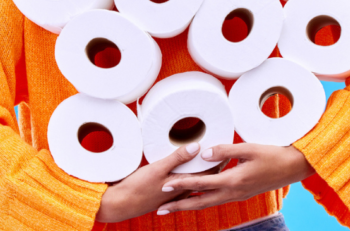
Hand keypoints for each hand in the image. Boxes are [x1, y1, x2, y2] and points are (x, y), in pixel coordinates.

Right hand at [96, 142, 219, 222]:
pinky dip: (193, 175)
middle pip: (206, 176)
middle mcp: (184, 190)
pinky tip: (192, 169)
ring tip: (211, 156)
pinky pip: (187, 182)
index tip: (227, 146)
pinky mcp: (168, 193)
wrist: (122, 204)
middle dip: (216, 163)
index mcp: (184, 184)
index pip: (210, 170)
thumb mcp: (157, 169)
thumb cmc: (138, 187)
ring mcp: (176, 192)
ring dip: (205, 169)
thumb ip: (177, 158)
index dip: (219, 158)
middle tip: (224, 148)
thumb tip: (197, 147)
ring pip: (197, 180)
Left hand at [155, 143, 314, 214]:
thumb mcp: (248, 148)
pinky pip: (217, 200)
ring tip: (173, 206)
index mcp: (233, 181)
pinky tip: (197, 198)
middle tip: (160, 209)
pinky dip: (203, 200)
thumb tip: (203, 153)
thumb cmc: (273, 155)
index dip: (181, 183)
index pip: (201, 184)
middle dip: (179, 206)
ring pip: (208, 203)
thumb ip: (224, 150)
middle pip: (200, 202)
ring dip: (190, 205)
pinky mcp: (241, 194)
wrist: (293, 168)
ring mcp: (238, 196)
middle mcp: (233, 193)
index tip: (165, 183)